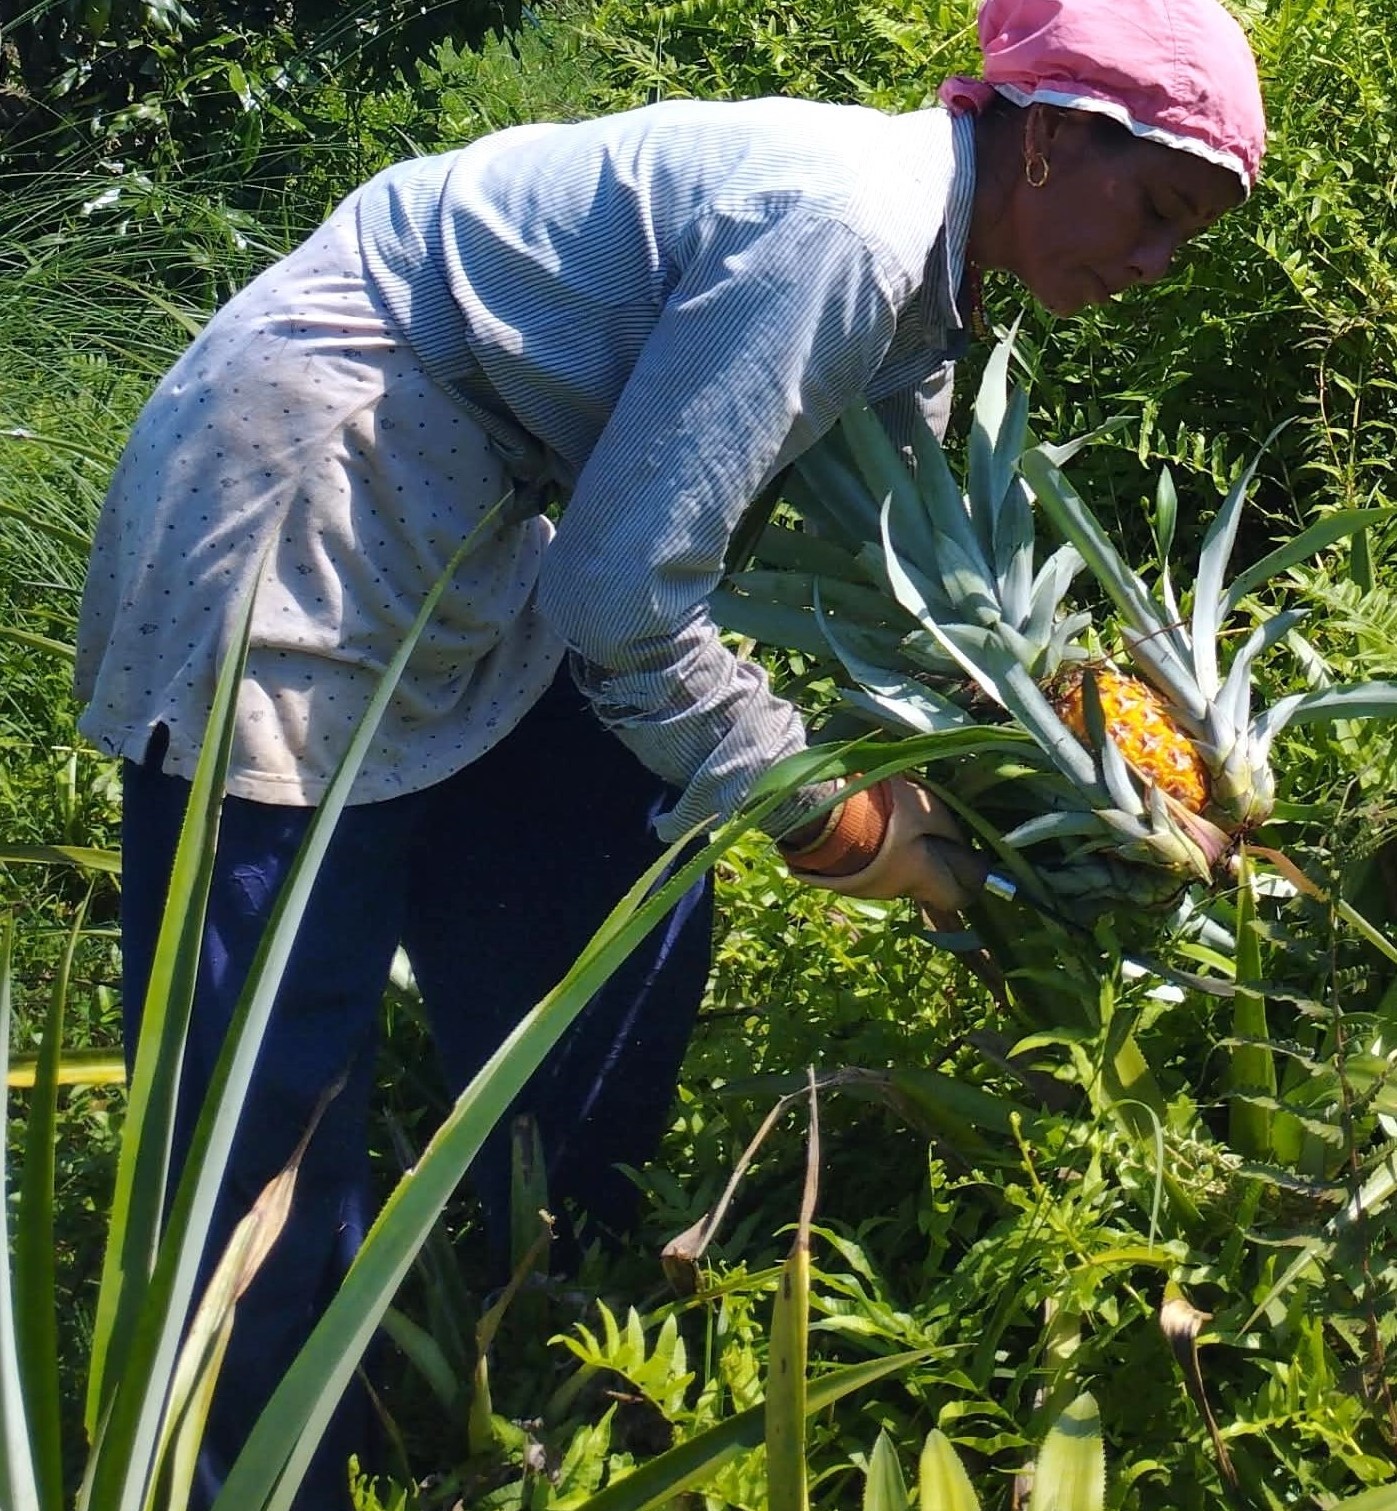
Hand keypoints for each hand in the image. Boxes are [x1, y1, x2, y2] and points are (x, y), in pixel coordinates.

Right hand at [786, 776, 985, 921]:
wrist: (819, 812)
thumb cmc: (881, 807)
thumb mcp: (925, 807)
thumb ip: (948, 828)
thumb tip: (961, 841)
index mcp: (921, 877)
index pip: (960, 897)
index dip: (973, 879)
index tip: (977, 859)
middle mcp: (897, 891)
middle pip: (930, 890)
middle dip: (941, 871)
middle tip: (942, 844)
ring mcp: (868, 887)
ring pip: (900, 879)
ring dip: (906, 861)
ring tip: (900, 829)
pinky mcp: (844, 879)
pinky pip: (873, 871)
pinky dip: (879, 856)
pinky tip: (872, 832)